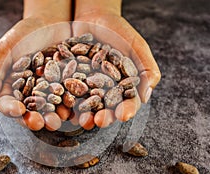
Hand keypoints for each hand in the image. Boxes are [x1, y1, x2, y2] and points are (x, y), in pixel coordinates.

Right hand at [0, 0, 70, 116]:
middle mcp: (30, 94)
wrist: (49, 21)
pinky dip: (71, 104)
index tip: (18, 111)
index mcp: (11, 88)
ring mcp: (49, 92)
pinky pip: (68, 97)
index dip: (12, 109)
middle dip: (35, 119)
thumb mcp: (5, 49)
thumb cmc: (23, 34)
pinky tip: (75, 108)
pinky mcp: (66, 87)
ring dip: (54, 116)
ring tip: (59, 120)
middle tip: (41, 123)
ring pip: (50, 109)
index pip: (8, 103)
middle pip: (30, 111)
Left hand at [73, 0, 160, 120]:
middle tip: (97, 121)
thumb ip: (146, 69)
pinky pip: (67, 91)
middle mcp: (105, 91)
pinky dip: (65, 99)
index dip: (126, 109)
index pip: (128, 102)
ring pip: (85, 104)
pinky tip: (63, 107)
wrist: (94, 17)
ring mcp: (86, 87)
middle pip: (105, 108)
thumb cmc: (120, 31)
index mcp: (123, 87)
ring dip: (82, 114)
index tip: (123, 115)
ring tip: (79, 120)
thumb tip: (146, 96)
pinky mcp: (70, 80)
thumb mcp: (136, 46)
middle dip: (102, 116)